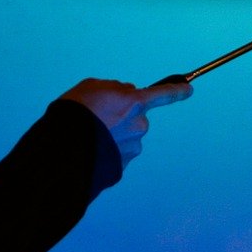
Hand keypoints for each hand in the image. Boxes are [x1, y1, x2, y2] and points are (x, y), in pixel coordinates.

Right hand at [60, 78, 191, 168]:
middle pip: (136, 115)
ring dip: (115, 134)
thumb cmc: (74, 114)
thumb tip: (124, 93)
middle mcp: (139, 124)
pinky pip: (119, 151)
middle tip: (99, 116)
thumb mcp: (92, 87)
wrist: (62, 151)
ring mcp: (133, 146)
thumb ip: (114, 88)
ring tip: (91, 134)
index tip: (188, 89)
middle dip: (123, 115)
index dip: (177, 90)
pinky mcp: (124, 164)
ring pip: (127, 135)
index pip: (163, 94)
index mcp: (133, 102)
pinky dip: (110, 149)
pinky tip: (93, 147)